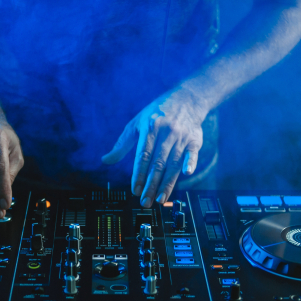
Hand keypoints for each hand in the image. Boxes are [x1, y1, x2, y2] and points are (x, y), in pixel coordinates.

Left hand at [102, 89, 206, 206]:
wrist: (187, 99)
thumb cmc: (157, 113)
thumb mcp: (136, 124)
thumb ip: (122, 144)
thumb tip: (105, 160)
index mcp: (150, 128)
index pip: (143, 156)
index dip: (139, 174)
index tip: (135, 190)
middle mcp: (166, 133)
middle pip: (158, 163)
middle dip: (151, 185)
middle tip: (145, 202)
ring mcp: (182, 136)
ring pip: (173, 163)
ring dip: (167, 183)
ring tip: (160, 199)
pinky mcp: (195, 140)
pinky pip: (192, 153)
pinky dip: (190, 162)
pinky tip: (187, 173)